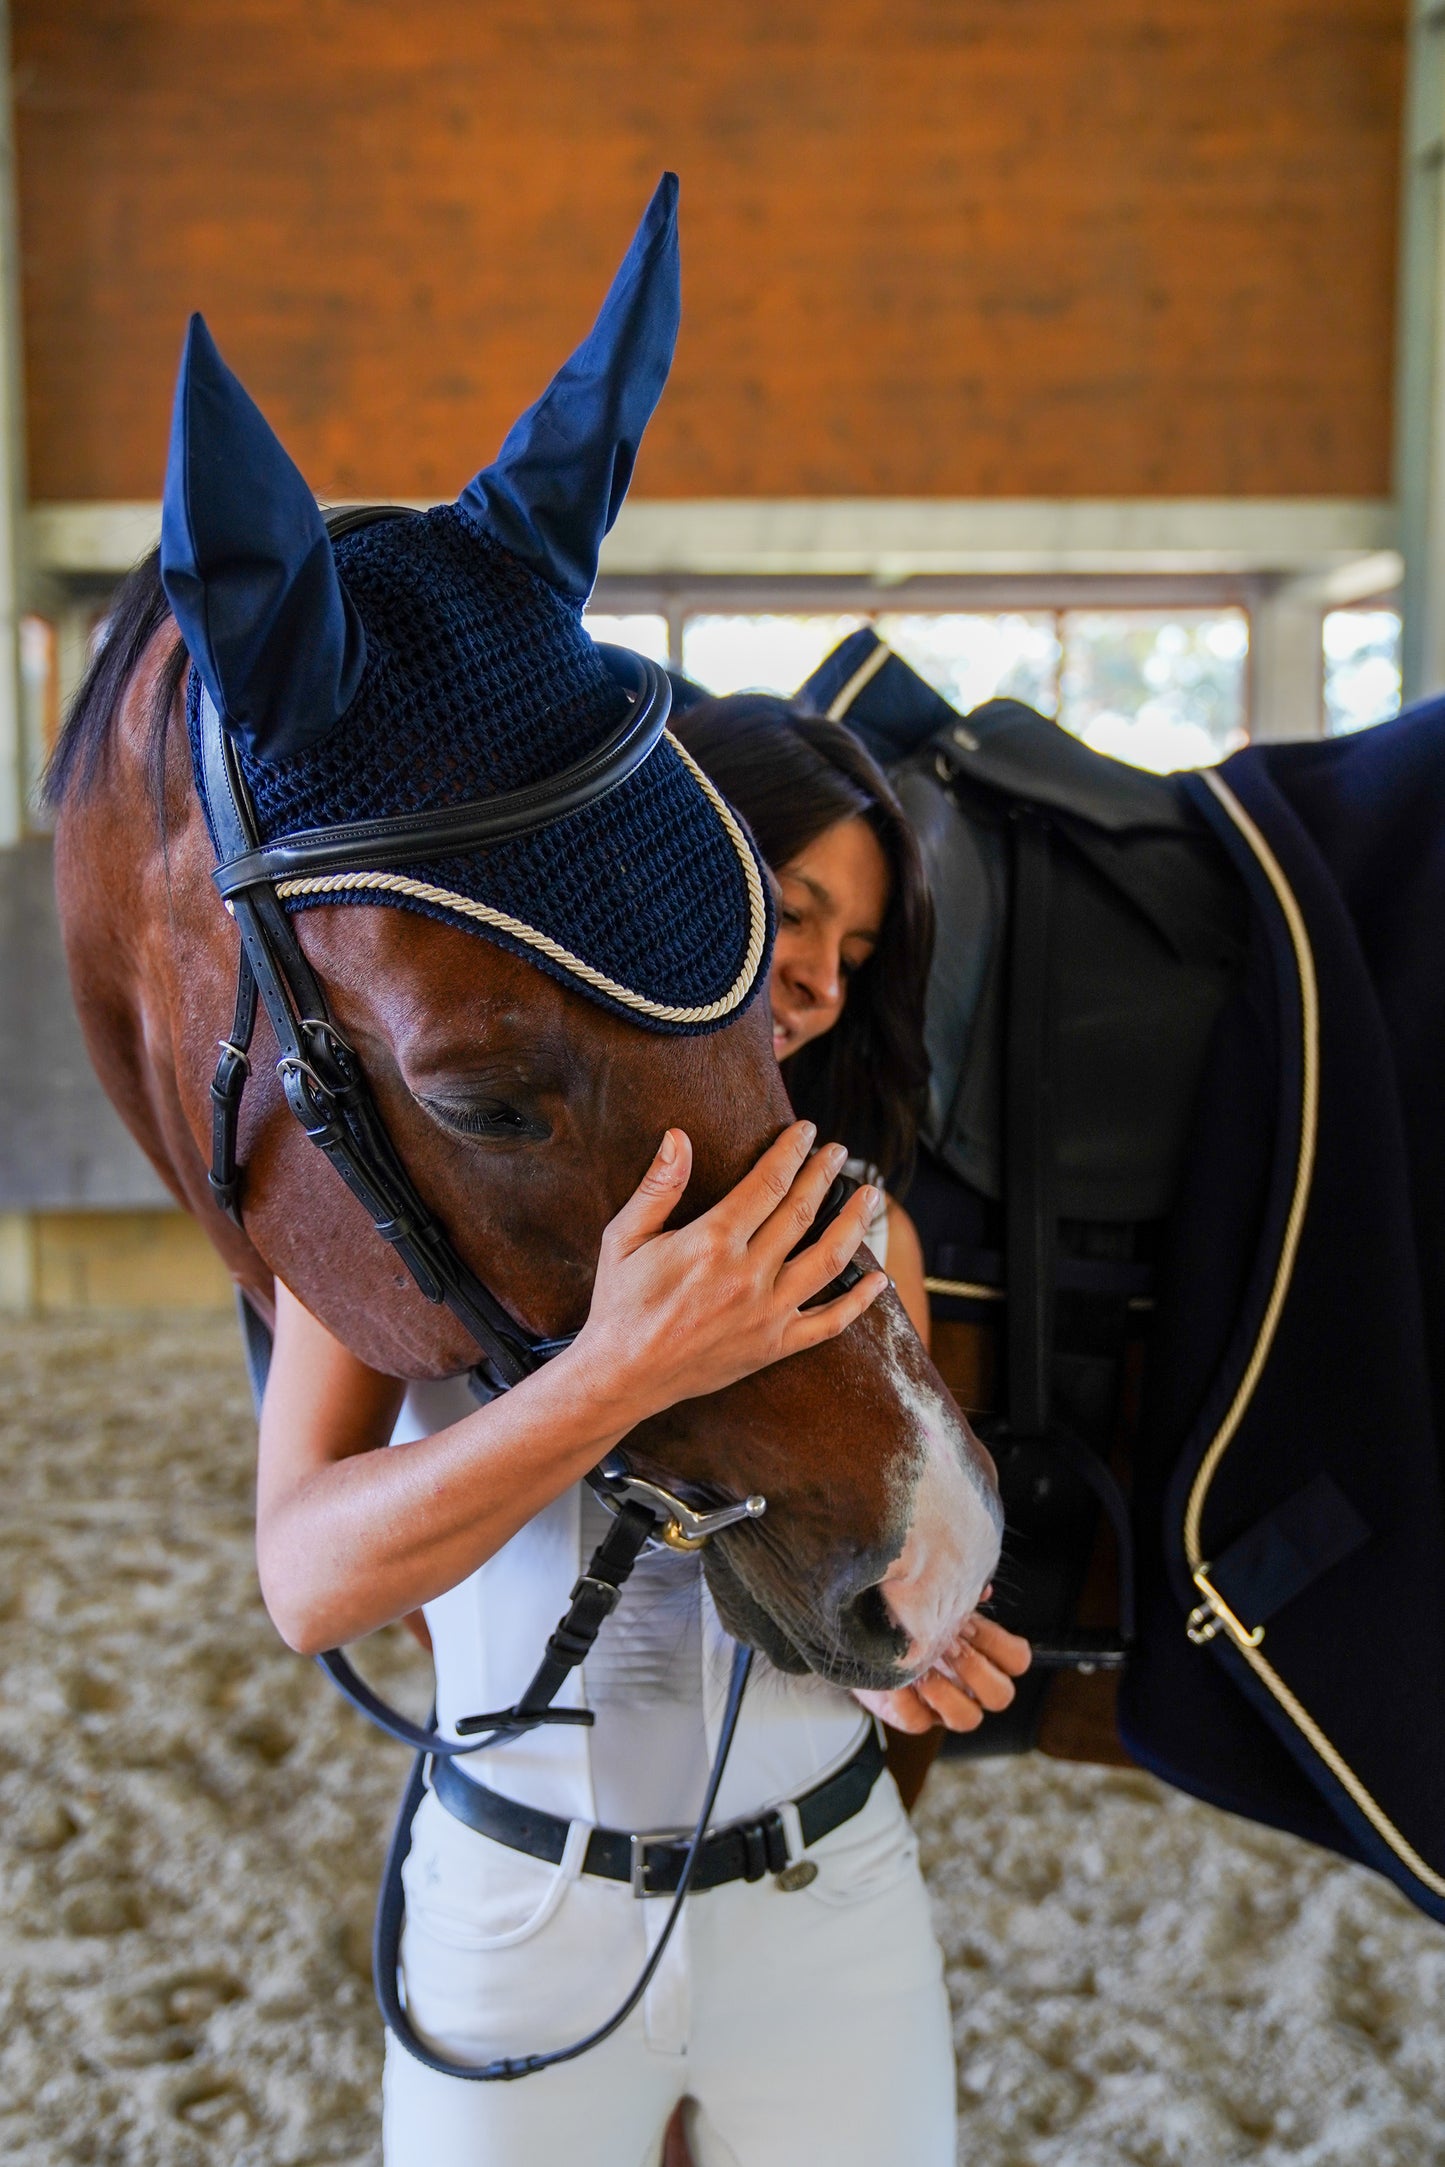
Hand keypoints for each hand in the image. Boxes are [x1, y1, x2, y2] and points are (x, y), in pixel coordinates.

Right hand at [567, 1122, 886, 1429]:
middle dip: (825, 1175)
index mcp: (712, 1242)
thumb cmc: (620, 1303)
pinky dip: (859, 1301)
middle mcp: (748, 1275)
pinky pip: (830, 1323)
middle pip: (803, 1212)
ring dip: (854, 1224)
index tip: (807, 1131)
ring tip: (870, 1197)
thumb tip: (678, 1137)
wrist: (624, 1376)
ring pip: (829, 1260)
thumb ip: (658, 1187)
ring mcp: (767, 1313)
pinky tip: (878, 1280)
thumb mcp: (625, 1237)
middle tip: (839, 1152)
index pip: (768, 1182)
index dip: (792, 1151)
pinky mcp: (775, 1346)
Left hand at [852, 1603, 1031, 1734]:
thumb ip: (960, 1594)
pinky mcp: (912, 1718)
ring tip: (921, 1670)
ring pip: (968, 1719)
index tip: (967, 1623)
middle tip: (947, 1646)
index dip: (998, 1643)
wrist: (865, 1634)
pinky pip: (918, 1722)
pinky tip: (894, 1679)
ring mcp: (943, 1707)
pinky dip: (906, 1701)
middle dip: (974, 1668)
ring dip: (946, 1693)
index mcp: (984, 1655)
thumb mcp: (935, 1601)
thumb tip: (983, 1589)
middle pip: (1001, 1695)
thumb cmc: (910, 1618)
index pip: (1017, 1660)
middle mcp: (970, 1687)